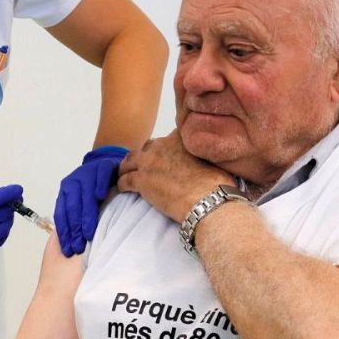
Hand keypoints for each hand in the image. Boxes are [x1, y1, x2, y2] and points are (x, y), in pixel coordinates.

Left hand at [55, 146, 127, 255]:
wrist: (109, 164)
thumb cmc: (96, 189)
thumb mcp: (83, 202)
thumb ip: (76, 217)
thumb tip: (71, 244)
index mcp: (65, 191)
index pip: (62, 213)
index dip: (64, 232)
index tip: (68, 249)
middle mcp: (74, 181)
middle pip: (72, 206)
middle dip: (75, 228)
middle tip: (79, 246)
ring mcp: (88, 172)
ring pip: (85, 194)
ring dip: (86, 214)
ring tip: (89, 232)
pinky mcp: (103, 166)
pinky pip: (101, 175)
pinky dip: (100, 185)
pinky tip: (101, 197)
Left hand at [116, 130, 233, 220]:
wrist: (208, 201)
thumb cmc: (217, 184)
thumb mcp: (212, 158)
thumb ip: (203, 151)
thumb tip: (206, 157)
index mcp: (179, 137)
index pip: (167, 138)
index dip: (166, 148)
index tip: (166, 156)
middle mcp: (162, 145)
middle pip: (147, 147)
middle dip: (146, 156)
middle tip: (148, 167)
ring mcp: (149, 163)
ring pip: (129, 161)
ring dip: (127, 167)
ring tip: (127, 174)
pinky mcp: (141, 181)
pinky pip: (124, 180)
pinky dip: (122, 184)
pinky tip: (123, 189)